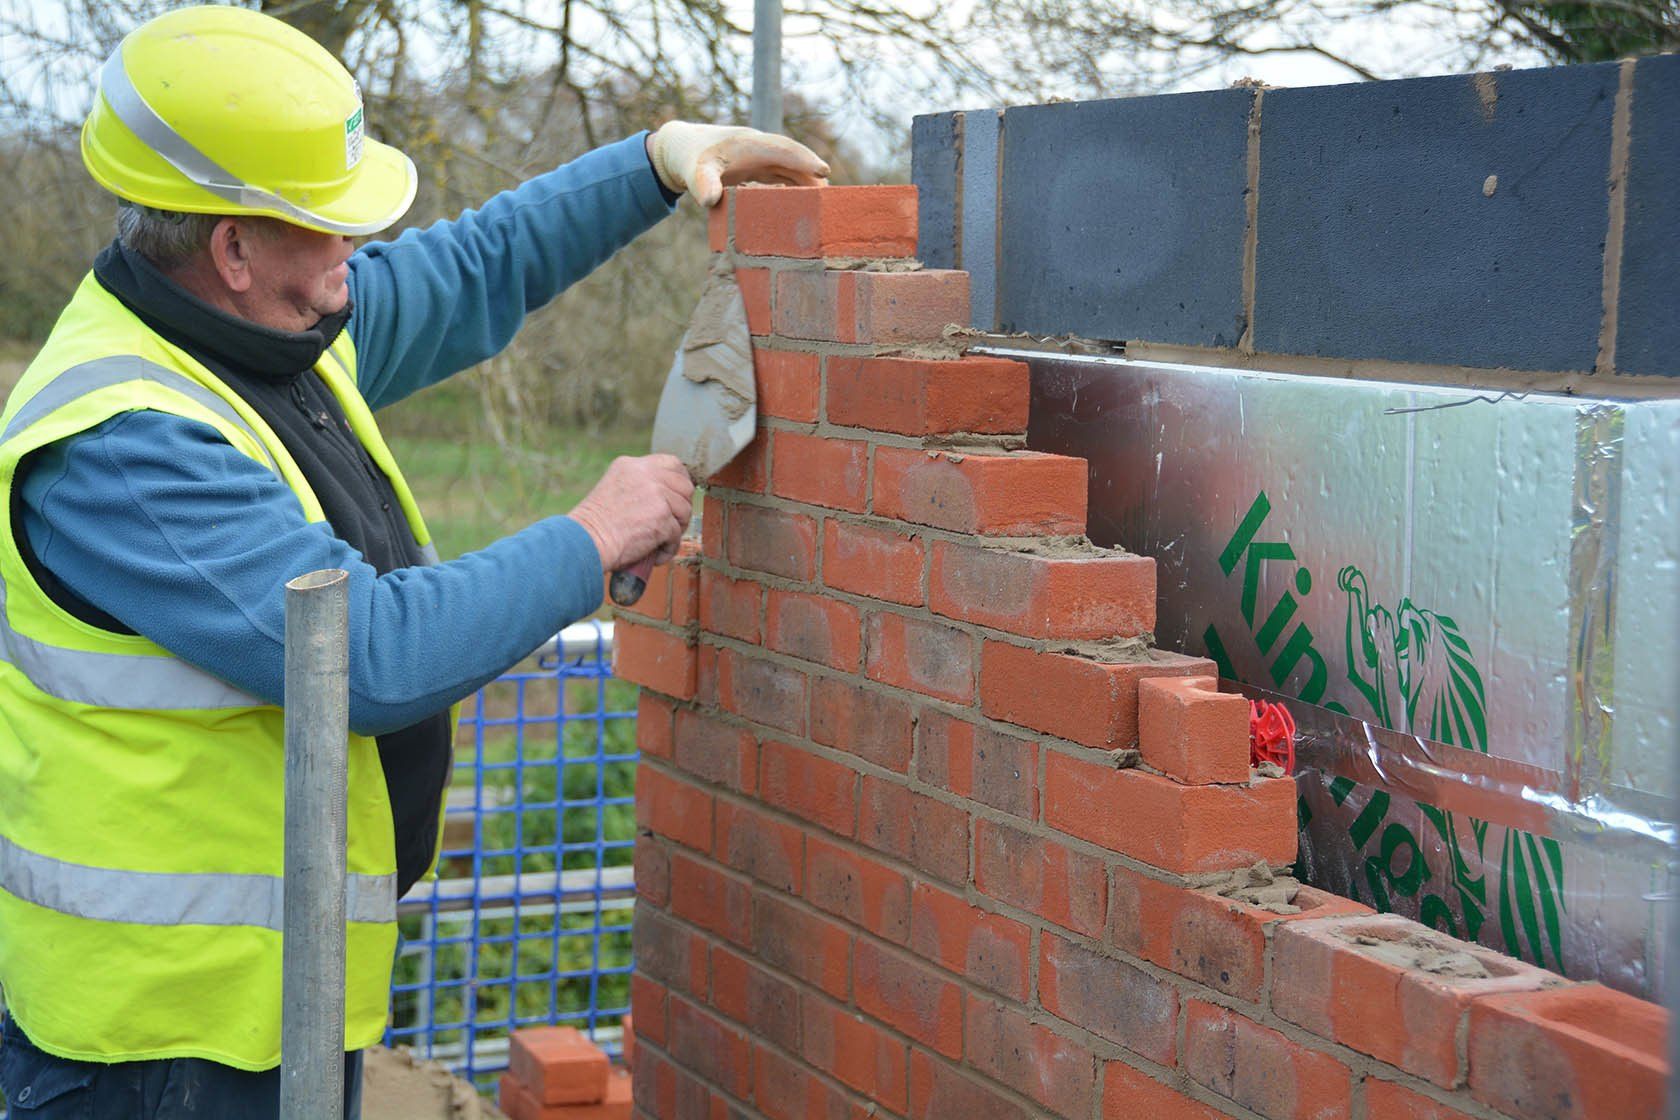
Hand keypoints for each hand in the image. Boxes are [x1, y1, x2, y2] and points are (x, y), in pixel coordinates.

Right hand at [568, 454, 693, 570]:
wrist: (585, 540)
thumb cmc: (595, 524)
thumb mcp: (615, 489)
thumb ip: (639, 486)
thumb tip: (667, 496)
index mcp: (632, 465)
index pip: (672, 463)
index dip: (680, 481)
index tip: (678, 497)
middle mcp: (646, 475)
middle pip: (685, 486)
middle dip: (682, 507)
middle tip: (672, 523)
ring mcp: (656, 495)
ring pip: (685, 511)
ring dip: (677, 529)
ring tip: (661, 541)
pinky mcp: (662, 518)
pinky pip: (677, 535)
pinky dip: (668, 549)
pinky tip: (654, 555)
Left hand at [648, 121, 828, 206]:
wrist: (681, 150)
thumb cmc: (689, 158)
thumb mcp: (693, 171)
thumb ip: (702, 184)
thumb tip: (710, 201)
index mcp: (749, 144)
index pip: (783, 149)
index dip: (804, 160)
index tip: (824, 171)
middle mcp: (759, 148)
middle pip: (793, 159)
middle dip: (813, 175)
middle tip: (831, 197)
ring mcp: (760, 157)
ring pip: (790, 168)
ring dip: (807, 183)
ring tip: (824, 204)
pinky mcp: (758, 168)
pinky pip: (782, 176)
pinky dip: (795, 187)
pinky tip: (805, 204)